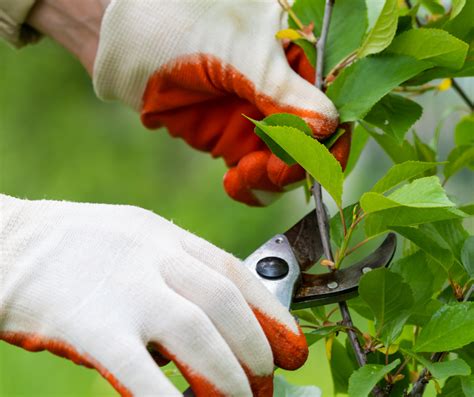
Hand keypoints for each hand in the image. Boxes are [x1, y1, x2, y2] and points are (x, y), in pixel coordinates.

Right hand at [0, 194, 306, 395]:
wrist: (9, 244)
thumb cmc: (76, 250)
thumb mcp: (135, 242)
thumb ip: (175, 275)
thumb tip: (213, 325)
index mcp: (166, 236)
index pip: (234, 272)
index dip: (271, 311)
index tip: (291, 344)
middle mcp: (153, 256)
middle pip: (224, 305)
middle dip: (255, 349)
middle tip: (266, 383)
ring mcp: (124, 288)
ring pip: (196, 335)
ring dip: (228, 376)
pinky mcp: (91, 325)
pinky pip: (141, 373)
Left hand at [92, 0, 348, 205]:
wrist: (124, 45)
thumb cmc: (180, 26)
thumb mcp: (240, 53)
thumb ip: (283, 91)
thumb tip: (328, 125)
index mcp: (296, 56)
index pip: (331, 103)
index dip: (331, 136)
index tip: (320, 162)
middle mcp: (282, 90)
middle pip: (311, 141)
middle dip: (298, 164)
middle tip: (275, 170)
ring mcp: (257, 118)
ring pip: (284, 163)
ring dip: (273, 179)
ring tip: (246, 175)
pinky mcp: (232, 140)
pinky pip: (254, 173)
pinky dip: (251, 187)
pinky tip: (235, 183)